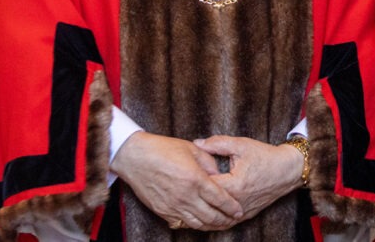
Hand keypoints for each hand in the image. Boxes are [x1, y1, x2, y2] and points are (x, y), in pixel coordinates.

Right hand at [110, 131, 240, 230]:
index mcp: (195, 179)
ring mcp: (173, 206)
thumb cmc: (163, 149)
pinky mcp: (162, 211)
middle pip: (211, 215)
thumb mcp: (191, 149)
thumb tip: (218, 175)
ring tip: (220, 224)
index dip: (232, 207)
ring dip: (211, 225)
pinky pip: (182, 223)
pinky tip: (200, 222)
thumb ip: (208, 162)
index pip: (220, 199)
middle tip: (234, 219)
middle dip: (225, 220)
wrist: (135, 157)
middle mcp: (186, 196)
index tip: (239, 210)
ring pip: (197, 223)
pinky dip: (194, 224)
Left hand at [194, 135, 303, 222]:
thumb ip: (218, 144)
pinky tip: (203, 215)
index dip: (192, 180)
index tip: (183, 174)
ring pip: (215, 219)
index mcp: (234, 185)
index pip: (205, 187)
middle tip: (178, 192)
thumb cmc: (265, 156)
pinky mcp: (246, 215)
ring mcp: (241, 212)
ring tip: (185, 208)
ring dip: (201, 214)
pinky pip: (225, 222)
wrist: (288, 170)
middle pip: (207, 206)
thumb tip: (197, 143)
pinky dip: (213, 220)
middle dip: (194, 198)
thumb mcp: (241, 145)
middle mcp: (236, 202)